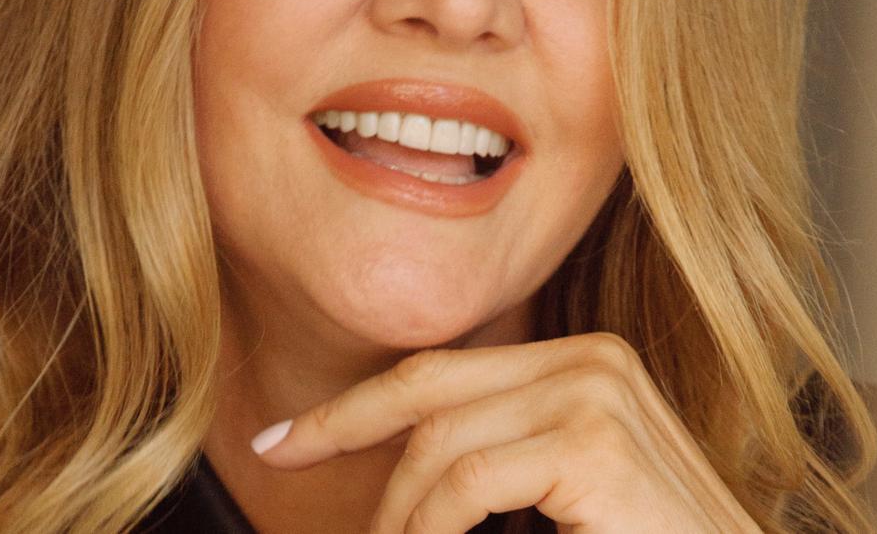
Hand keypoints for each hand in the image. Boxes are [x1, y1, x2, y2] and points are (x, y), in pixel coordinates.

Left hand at [249, 332, 762, 533]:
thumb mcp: (555, 500)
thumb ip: (495, 467)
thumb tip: (395, 484)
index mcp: (585, 363)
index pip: (442, 372)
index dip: (353, 407)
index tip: (282, 444)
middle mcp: (593, 359)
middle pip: (428, 394)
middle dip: (340, 433)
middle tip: (278, 465)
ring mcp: (598, 392)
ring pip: (436, 446)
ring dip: (396, 517)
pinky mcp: (594, 441)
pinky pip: (464, 484)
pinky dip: (427, 529)